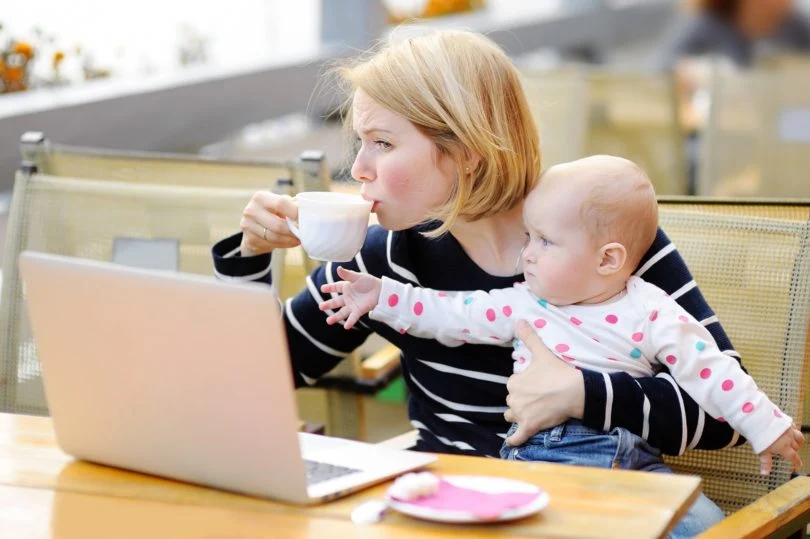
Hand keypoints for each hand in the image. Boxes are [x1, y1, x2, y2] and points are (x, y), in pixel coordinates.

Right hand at [239, 191, 299, 256]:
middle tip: (303, 233)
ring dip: (290, 240)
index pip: (281, 203)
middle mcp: (251, 210)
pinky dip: (284, 245)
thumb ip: (291, 205)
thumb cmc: (272, 212)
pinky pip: (271, 244)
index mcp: (260, 197)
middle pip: (278, 225)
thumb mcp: (280, 205)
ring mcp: (248, 225)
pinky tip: (290, 242)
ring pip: (275, 237)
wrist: (254, 227)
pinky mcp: (249, 239)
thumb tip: (307, 209)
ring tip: (298, 238)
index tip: (303, 218)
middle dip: (293, 231)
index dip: (294, 212)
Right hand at [319, 266, 381, 328]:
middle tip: (321, 307)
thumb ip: (347, 275)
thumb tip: (338, 268)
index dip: (329, 288)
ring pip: (342, 312)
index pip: (335, 287)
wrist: (381, 290)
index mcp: (346, 287)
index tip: (322, 288)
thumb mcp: (357, 277)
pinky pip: (353, 317)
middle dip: (328, 305)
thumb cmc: (369, 282)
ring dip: (335, 317)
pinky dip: (350, 322)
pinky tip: (346, 326)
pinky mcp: (359, 311)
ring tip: (328, 321)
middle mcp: (347, 297)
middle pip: (336, 302)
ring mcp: (352, 305)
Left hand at [504, 319, 584, 446]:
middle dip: (522, 401)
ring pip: (512, 417)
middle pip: (513, 402)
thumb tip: (518, 320)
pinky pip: (517, 437)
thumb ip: (529, 337)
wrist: (575, 392)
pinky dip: (514, 440)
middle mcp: (513, 399)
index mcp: (514, 382)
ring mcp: (521, 414)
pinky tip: (512, 442)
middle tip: (539, 399)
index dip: (524, 387)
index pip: (514, 386)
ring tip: (533, 413)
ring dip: (519, 416)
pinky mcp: (529, 427)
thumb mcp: (542, 352)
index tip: (538, 386)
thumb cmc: (558, 372)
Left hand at [759, 424, 803, 474]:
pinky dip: (794, 431)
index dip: (797, 461)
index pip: (793, 457)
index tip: (799, 464)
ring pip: (798, 437)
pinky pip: (794, 427)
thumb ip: (766, 462)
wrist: (759, 419)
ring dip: (797, 441)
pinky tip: (791, 430)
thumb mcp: (762, 451)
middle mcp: (789, 439)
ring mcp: (789, 429)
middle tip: (789, 452)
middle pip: (796, 447)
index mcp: (784, 447)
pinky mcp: (786, 420)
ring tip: (793, 442)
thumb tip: (765, 474)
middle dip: (794, 451)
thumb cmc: (760, 436)